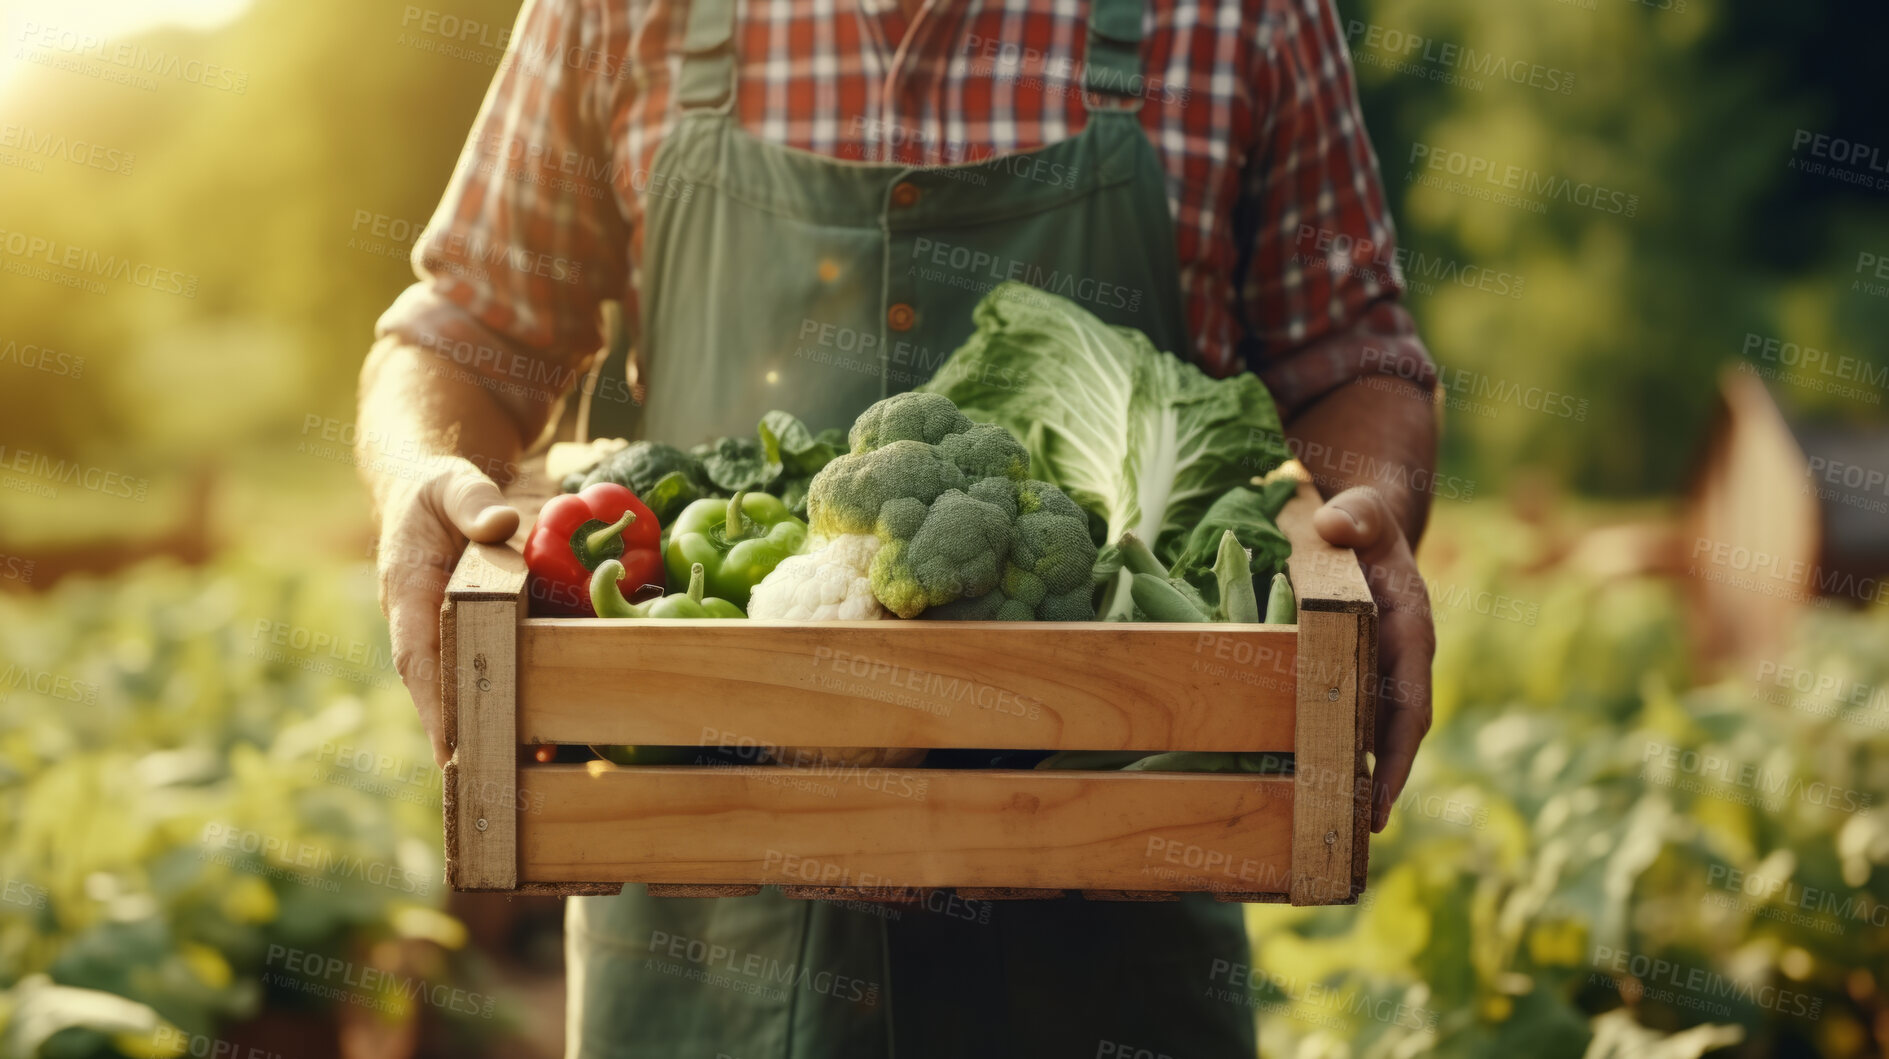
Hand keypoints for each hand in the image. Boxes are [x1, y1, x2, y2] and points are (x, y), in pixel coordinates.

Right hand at [375, 458, 518, 766]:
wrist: (431, 490)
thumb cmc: (439, 488)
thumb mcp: (453, 483)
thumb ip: (473, 499)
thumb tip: (502, 522)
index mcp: (409, 591)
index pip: (417, 654)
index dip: (433, 702)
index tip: (448, 749)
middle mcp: (424, 623)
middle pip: (444, 688)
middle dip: (469, 733)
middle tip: (501, 776)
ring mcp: (448, 633)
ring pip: (469, 687)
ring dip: (496, 728)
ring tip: (537, 769)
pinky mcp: (474, 633)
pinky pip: (491, 671)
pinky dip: (516, 700)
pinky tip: (554, 733)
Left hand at [1311, 486, 1434, 832]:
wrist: (1361, 528)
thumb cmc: (1362, 524)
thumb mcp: (1362, 514)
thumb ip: (1356, 516)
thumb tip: (1335, 525)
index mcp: (1410, 634)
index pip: (1410, 702)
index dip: (1399, 753)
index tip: (1384, 797)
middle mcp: (1396, 664)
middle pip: (1389, 736)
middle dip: (1377, 785)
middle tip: (1351, 833)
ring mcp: (1371, 674)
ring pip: (1365, 736)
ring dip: (1351, 781)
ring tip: (1323, 831)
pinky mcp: (1346, 677)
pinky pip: (1340, 720)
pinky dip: (1328, 755)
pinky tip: (1298, 791)